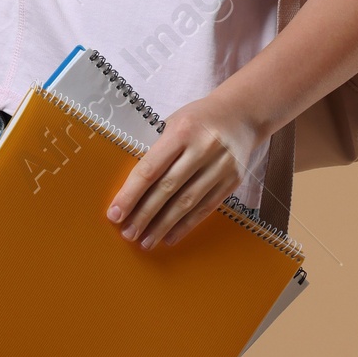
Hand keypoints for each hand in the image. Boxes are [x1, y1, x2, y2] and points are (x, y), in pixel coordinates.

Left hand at [106, 96, 264, 250]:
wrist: (242, 114)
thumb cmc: (198, 120)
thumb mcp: (174, 123)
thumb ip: (157, 151)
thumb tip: (131, 189)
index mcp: (182, 131)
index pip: (151, 168)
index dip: (131, 194)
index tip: (115, 214)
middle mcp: (203, 148)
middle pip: (168, 188)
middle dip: (144, 215)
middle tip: (128, 233)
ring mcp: (221, 166)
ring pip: (187, 202)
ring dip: (163, 226)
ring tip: (146, 242)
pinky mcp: (233, 180)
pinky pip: (206, 207)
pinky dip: (186, 225)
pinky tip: (170, 237)